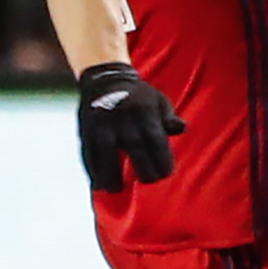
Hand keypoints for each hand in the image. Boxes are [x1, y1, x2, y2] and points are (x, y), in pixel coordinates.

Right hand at [76, 62, 185, 192]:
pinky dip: (92, 170)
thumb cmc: (138, 96)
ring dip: (110, 175)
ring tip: (115, 189)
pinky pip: (87, 153)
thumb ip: (169, 118)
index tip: (165, 173)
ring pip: (106, 154)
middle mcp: (122, 118)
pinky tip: (98, 183)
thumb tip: (182, 128)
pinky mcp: (85, 130)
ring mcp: (101, 124)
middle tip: (148, 180)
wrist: (105, 79)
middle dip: (144, 169)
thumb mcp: (157, 100)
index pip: (156, 140)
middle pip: (134, 149)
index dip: (162, 160)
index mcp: (143, 111)